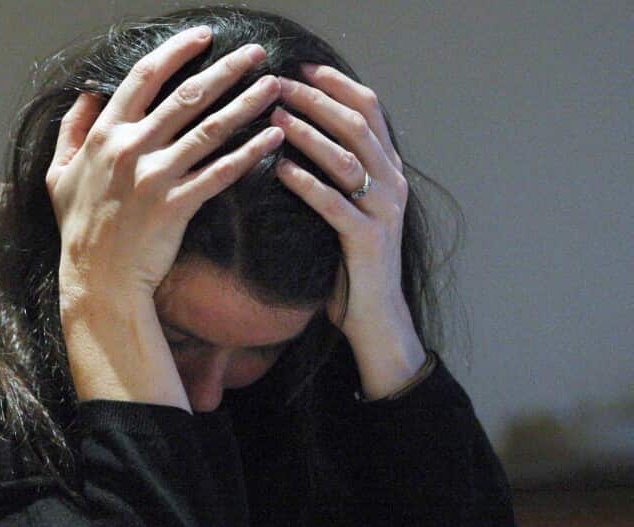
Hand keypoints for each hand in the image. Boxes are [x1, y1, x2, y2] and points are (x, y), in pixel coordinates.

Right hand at [46, 27, 283, 409]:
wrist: (97, 281)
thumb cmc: (79, 230)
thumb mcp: (57, 176)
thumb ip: (71, 132)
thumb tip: (85, 95)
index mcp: (105, 135)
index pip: (144, 77)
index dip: (177, 51)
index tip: (203, 36)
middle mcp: (130, 149)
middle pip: (187, 95)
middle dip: (227, 69)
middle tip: (256, 53)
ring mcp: (155, 177)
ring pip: (210, 129)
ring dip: (246, 103)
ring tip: (274, 86)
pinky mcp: (177, 206)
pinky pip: (221, 173)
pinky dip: (249, 154)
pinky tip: (273, 139)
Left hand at [269, 65, 426, 399]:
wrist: (375, 318)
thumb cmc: (350, 264)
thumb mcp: (345, 210)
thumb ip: (334, 176)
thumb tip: (293, 141)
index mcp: (388, 171)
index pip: (370, 111)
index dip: (337, 85)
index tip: (303, 68)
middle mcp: (392, 184)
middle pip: (356, 125)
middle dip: (316, 101)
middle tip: (279, 85)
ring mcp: (383, 211)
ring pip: (347, 158)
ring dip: (308, 134)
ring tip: (274, 117)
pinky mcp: (367, 240)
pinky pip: (334, 203)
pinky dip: (306, 183)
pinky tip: (280, 169)